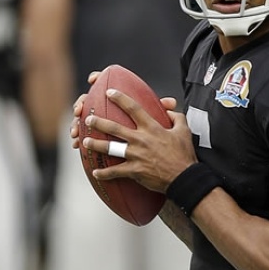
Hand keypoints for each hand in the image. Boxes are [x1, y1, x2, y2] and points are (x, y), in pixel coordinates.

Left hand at [70, 72, 195, 192]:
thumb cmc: (184, 153)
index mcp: (152, 127)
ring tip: (84, 142)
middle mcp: (141, 139)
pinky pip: (115, 172)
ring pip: (110, 148)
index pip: (133, 108)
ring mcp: (136, 155)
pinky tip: (95, 172)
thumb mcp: (183, 130)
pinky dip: (104, 173)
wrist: (184, 177)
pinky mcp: (134, 171)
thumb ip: (176, 116)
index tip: (109, 92)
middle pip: (115, 128)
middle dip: (99, 122)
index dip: (120, 98)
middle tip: (88, 118)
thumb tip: (169, 108)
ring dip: (96, 145)